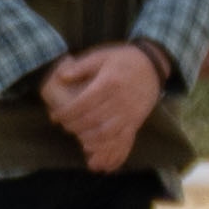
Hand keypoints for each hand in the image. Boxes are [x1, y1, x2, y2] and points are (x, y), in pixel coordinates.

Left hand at [43, 45, 160, 174]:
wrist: (153, 65)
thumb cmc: (124, 59)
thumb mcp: (101, 56)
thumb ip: (80, 66)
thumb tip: (62, 77)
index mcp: (109, 83)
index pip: (82, 104)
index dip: (65, 113)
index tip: (55, 116)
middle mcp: (120, 100)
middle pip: (92, 120)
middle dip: (73, 126)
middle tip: (64, 125)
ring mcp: (130, 112)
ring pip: (105, 133)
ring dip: (87, 138)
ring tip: (77, 135)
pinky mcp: (136, 121)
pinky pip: (122, 139)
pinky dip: (108, 150)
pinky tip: (95, 153)